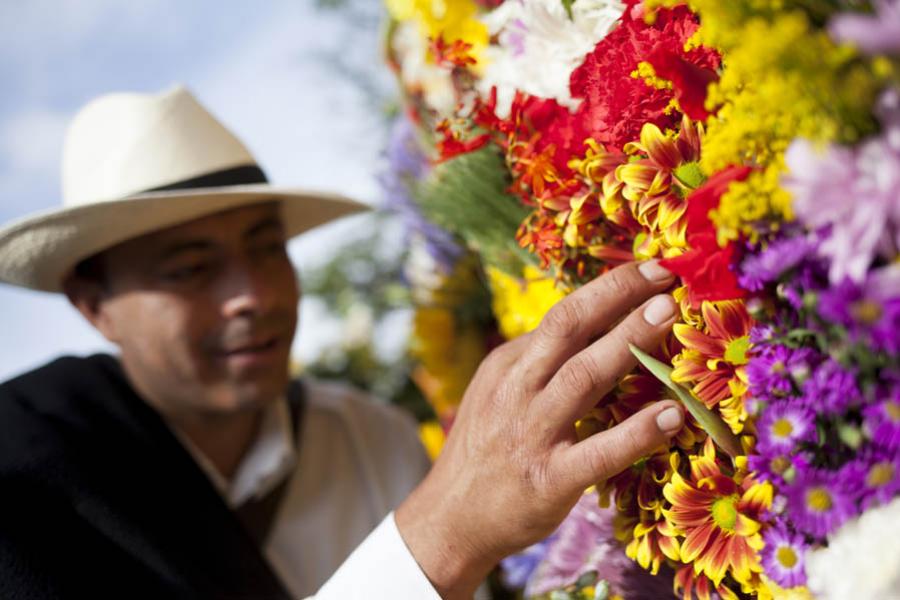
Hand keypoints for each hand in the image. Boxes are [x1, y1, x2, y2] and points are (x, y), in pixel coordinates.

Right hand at [395, 260, 683, 597]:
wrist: (450, 518)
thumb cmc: (485, 452)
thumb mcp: (498, 393)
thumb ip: (539, 363)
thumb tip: (596, 326)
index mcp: (508, 366)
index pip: (561, 316)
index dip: (608, 289)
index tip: (649, 270)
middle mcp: (517, 390)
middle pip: (568, 329)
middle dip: (617, 296)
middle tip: (664, 277)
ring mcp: (532, 434)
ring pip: (583, 376)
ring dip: (628, 342)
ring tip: (668, 316)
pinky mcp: (549, 479)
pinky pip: (599, 451)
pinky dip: (637, 432)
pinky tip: (673, 415)